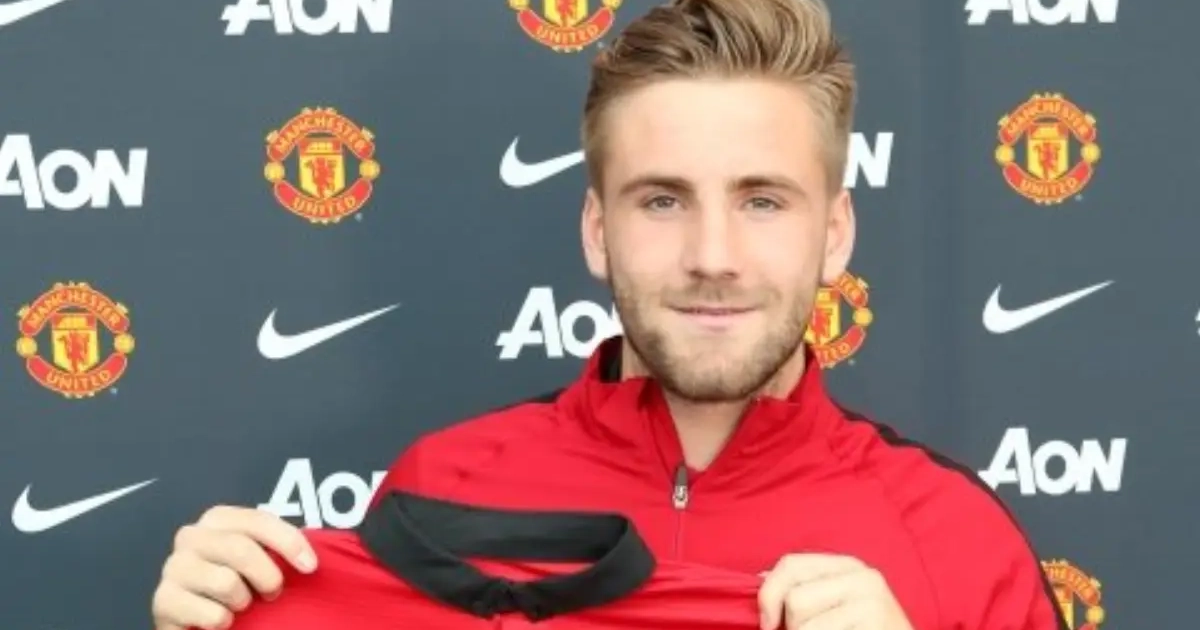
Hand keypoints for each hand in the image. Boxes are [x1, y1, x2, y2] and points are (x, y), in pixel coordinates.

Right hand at [151, 506, 315, 629]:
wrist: (195, 620)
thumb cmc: (235, 586)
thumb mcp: (258, 560)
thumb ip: (275, 547)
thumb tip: (312, 555)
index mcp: (217, 519)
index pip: (258, 521)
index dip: (289, 543)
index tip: (310, 567)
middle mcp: (191, 536)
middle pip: (241, 549)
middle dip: (268, 576)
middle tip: (273, 593)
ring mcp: (173, 567)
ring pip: (226, 582)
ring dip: (243, 601)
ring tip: (240, 606)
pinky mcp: (163, 601)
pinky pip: (211, 613)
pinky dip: (224, 622)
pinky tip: (220, 621)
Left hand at [757, 553, 912, 629]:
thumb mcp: (836, 602)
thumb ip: (805, 588)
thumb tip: (761, 577)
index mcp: (849, 566)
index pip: (790, 564)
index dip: (768, 595)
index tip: (768, 625)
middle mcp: (864, 578)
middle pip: (795, 599)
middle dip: (793, 628)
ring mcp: (873, 603)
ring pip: (805, 626)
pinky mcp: (876, 624)